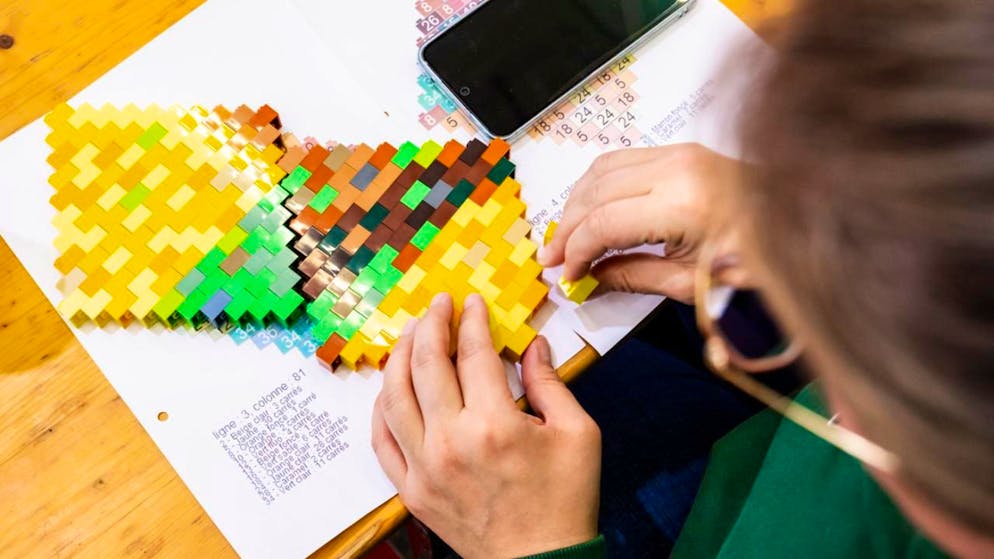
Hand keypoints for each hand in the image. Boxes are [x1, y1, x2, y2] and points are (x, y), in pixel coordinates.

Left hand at [372, 293, 600, 558]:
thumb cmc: (565, 500)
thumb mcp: (577, 434)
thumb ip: (549, 383)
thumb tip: (532, 346)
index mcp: (495, 424)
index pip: (473, 353)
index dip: (471, 321)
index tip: (471, 303)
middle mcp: (451, 442)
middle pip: (426, 365)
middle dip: (431, 325)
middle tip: (438, 305)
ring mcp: (425, 468)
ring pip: (394, 397)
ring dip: (399, 358)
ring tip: (411, 336)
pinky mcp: (412, 490)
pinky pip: (382, 440)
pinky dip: (381, 408)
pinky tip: (391, 388)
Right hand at [538, 144, 741, 303]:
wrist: (804, 221)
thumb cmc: (757, 259)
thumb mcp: (692, 283)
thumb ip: (632, 276)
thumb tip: (588, 278)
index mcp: (683, 205)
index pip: (603, 223)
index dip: (576, 252)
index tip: (566, 275)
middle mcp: (677, 168)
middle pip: (594, 192)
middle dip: (567, 228)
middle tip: (553, 258)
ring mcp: (679, 152)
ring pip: (600, 170)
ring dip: (576, 203)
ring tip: (566, 236)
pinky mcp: (682, 150)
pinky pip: (621, 160)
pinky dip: (596, 185)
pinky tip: (590, 210)